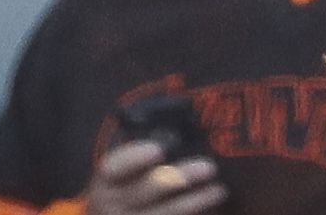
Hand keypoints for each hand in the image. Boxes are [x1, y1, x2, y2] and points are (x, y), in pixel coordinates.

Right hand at [84, 139, 227, 214]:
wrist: (116, 214)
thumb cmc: (130, 178)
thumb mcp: (127, 163)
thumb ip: (146, 145)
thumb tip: (183, 119)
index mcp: (107, 178)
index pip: (114, 166)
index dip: (134, 158)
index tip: (158, 149)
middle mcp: (113, 203)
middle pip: (144, 192)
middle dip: (176, 179)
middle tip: (207, 167)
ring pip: (161, 214)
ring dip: (193, 202)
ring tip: (218, 190)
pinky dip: (192, 214)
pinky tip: (212, 205)